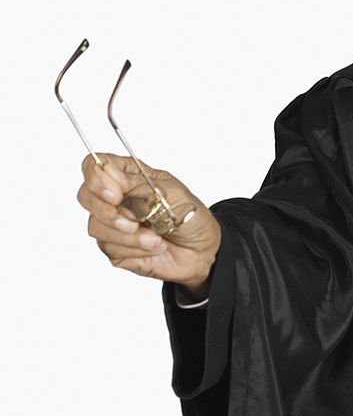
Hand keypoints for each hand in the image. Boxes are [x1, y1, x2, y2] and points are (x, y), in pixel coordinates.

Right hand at [77, 153, 221, 295]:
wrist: (204, 250)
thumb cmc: (191, 216)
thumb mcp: (172, 193)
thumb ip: (138, 185)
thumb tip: (110, 178)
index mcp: (129, 176)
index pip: (95, 165)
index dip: (96, 178)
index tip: (115, 195)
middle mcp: (117, 198)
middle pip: (86, 196)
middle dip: (107, 212)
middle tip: (132, 223)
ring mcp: (113, 223)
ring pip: (96, 226)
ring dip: (129, 236)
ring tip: (156, 238)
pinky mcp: (116, 248)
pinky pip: (110, 248)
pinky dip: (135, 249)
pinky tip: (154, 247)